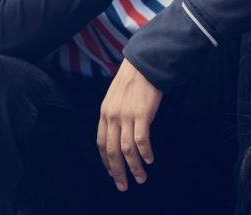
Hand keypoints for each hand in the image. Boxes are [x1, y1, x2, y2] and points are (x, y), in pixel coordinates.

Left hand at [97, 61, 163, 191]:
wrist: (145, 64)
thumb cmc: (132, 80)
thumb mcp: (114, 97)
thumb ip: (114, 114)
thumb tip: (116, 132)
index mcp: (104, 113)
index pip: (100, 143)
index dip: (105, 161)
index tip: (111, 173)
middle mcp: (112, 116)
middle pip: (111, 151)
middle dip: (117, 171)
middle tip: (123, 186)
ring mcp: (126, 116)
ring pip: (126, 149)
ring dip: (134, 167)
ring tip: (141, 178)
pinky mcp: (142, 114)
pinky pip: (141, 140)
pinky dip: (145, 153)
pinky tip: (149, 160)